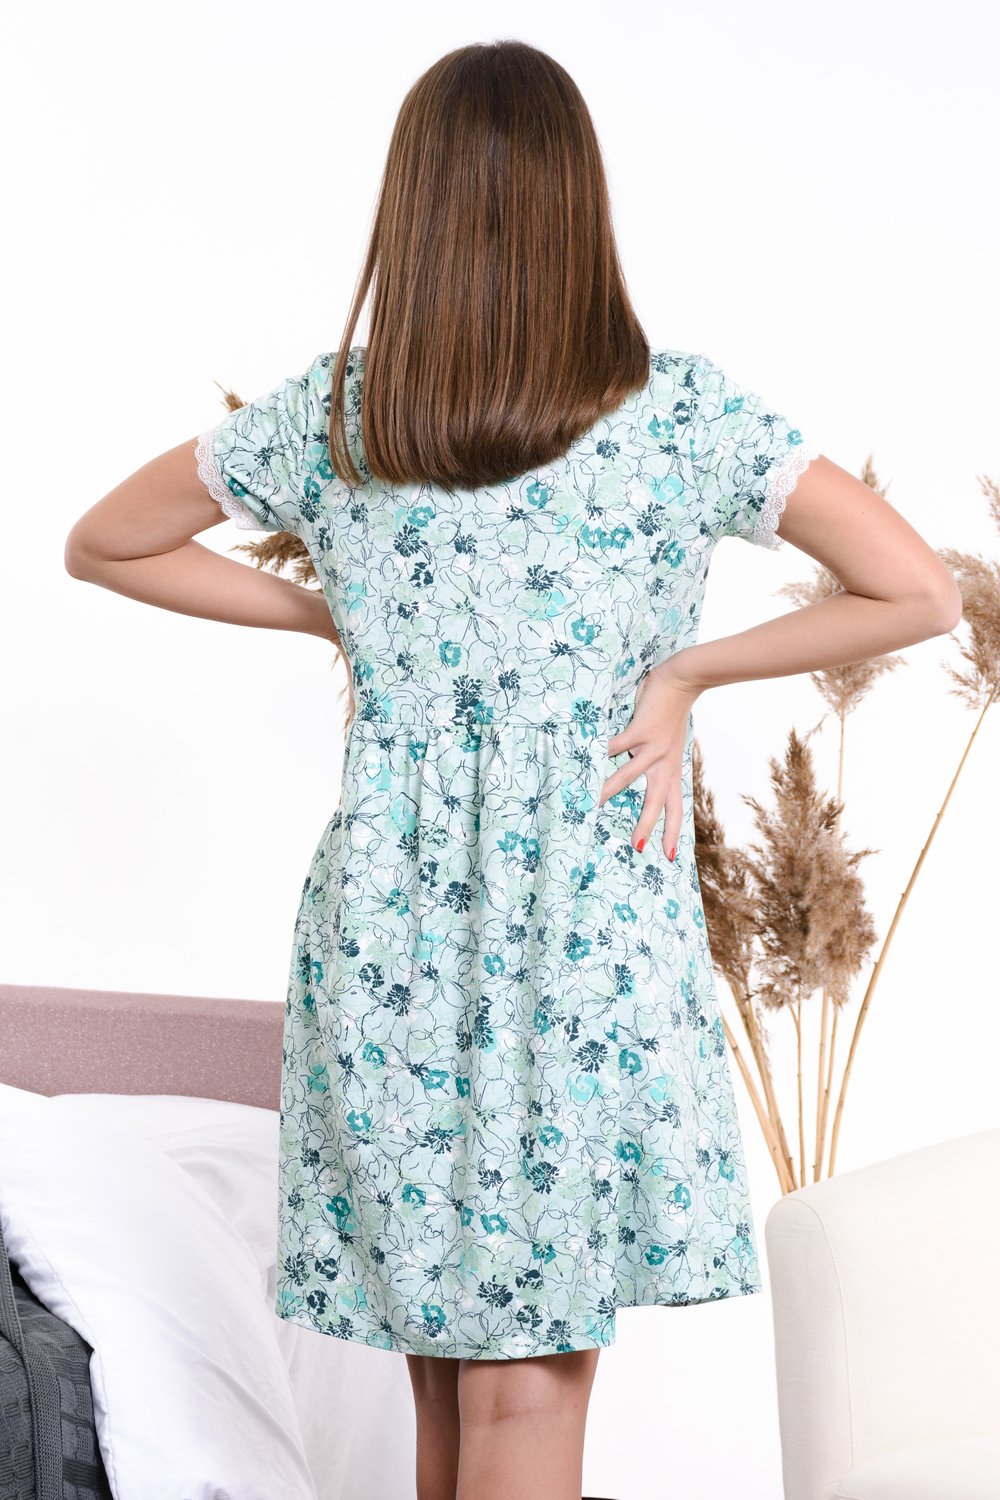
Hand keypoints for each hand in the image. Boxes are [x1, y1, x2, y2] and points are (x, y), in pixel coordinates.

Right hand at [599, 657, 701, 856]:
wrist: (683, 680)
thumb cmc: (671, 710)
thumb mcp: (669, 741)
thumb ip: (655, 756)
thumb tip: (633, 765)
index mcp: (672, 769)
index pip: (675, 807)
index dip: (672, 830)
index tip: (670, 855)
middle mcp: (664, 763)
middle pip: (655, 802)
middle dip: (646, 825)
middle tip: (636, 848)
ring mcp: (653, 748)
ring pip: (627, 777)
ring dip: (607, 791)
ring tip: (591, 805)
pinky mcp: (641, 731)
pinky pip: (615, 747)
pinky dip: (598, 754)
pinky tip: (582, 761)